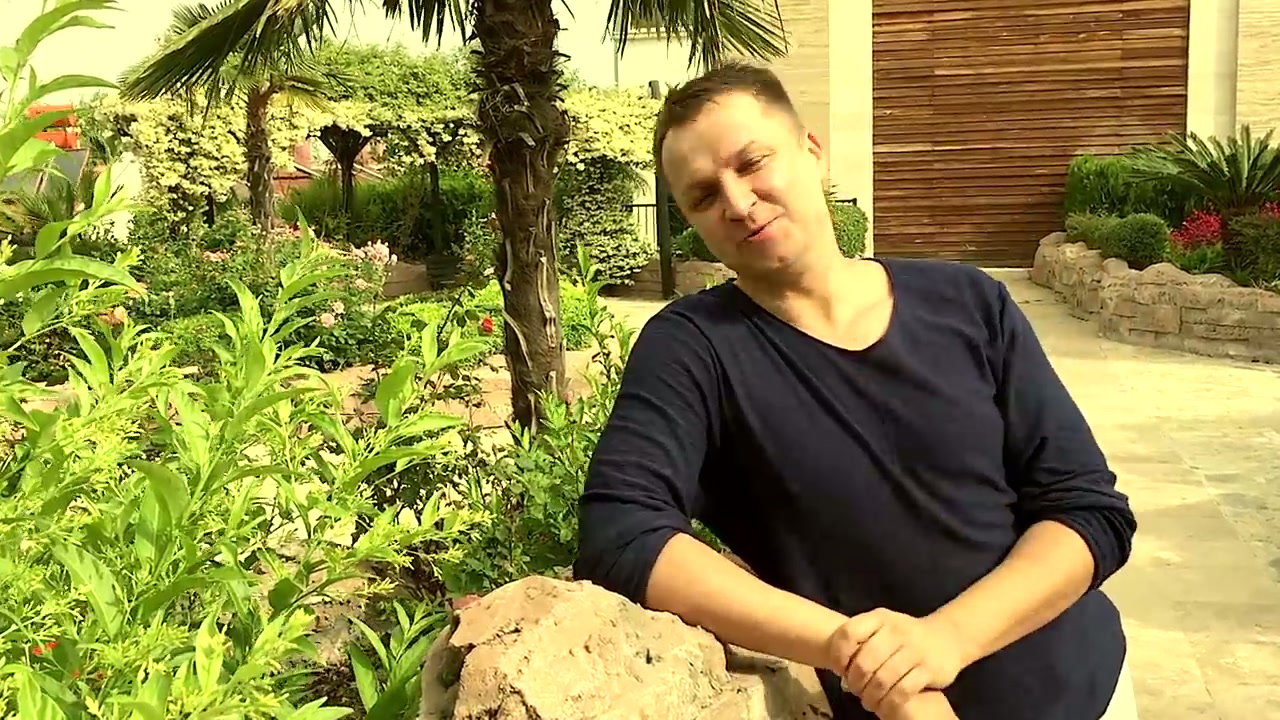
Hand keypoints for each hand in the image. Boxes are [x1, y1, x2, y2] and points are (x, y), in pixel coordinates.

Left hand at [823, 608, 969, 715]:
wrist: (947, 636)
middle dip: (855, 682)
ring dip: (870, 696)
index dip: (839, 655)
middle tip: (855, 691)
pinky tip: (886, 705)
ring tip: (869, 702)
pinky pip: (903, 691)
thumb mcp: (883, 628)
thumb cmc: (905, 636)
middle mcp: (897, 631)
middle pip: (864, 662)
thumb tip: (841, 672)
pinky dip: (890, 703)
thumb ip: (861, 642)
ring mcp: (915, 649)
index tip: (840, 669)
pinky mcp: (929, 669)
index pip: (849, 634)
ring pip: (882, 680)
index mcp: (880, 618)